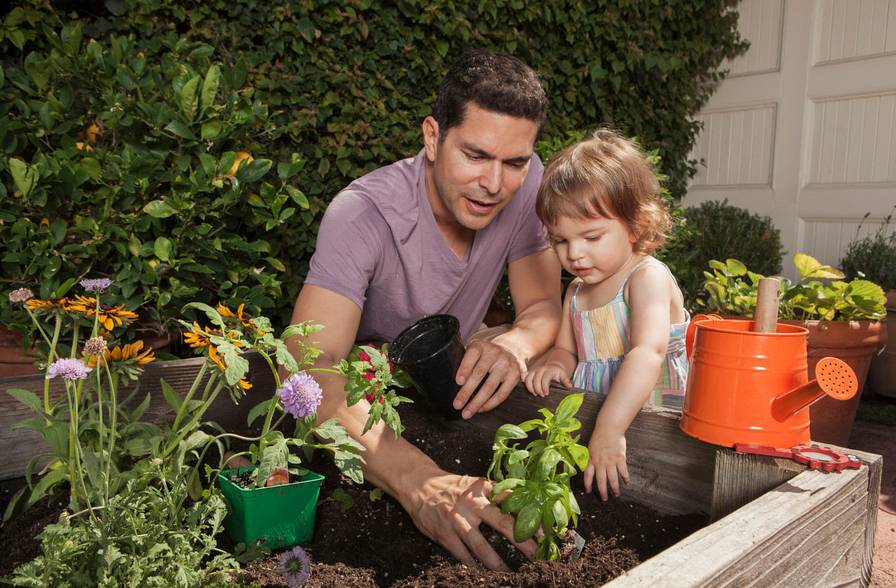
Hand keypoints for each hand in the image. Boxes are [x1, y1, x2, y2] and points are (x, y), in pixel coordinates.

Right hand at [399, 469, 537, 569]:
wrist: (418, 483)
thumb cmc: (452, 486)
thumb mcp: (474, 484)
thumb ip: (495, 494)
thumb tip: (524, 507)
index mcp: (483, 487)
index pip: (512, 501)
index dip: (530, 516)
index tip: (544, 531)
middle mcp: (472, 502)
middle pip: (502, 524)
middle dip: (522, 542)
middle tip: (537, 556)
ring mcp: (457, 519)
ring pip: (481, 546)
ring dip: (498, 562)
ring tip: (511, 574)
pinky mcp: (444, 533)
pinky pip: (462, 554)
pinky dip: (473, 566)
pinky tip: (483, 575)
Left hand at [453, 339, 522, 418]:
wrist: (509, 350)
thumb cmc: (485, 355)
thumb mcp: (474, 352)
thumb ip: (465, 362)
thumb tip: (452, 383)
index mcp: (481, 346)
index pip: (472, 355)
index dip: (465, 368)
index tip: (458, 382)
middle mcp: (494, 353)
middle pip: (479, 374)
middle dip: (466, 392)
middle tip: (457, 404)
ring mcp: (506, 364)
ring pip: (490, 387)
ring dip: (477, 402)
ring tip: (467, 412)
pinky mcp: (514, 376)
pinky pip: (502, 394)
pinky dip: (490, 404)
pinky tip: (480, 409)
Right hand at [524, 363, 570, 396]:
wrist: (552, 367)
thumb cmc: (558, 373)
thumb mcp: (563, 375)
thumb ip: (566, 380)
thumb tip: (569, 386)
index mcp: (549, 370)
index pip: (545, 378)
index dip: (544, 387)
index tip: (546, 394)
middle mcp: (540, 369)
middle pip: (535, 380)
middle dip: (538, 389)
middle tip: (542, 396)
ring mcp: (534, 371)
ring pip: (528, 379)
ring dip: (530, 388)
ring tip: (535, 394)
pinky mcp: (529, 373)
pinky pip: (524, 379)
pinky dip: (526, 385)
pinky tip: (530, 390)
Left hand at [584, 430, 629, 500]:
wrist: (609, 428)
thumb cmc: (599, 436)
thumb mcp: (591, 447)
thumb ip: (591, 458)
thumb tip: (589, 466)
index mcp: (591, 459)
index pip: (588, 475)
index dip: (587, 484)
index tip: (588, 491)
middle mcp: (600, 462)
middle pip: (601, 480)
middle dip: (602, 491)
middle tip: (604, 499)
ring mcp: (610, 461)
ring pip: (612, 479)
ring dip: (614, 488)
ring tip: (616, 494)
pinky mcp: (620, 458)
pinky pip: (623, 471)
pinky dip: (625, 477)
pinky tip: (627, 482)